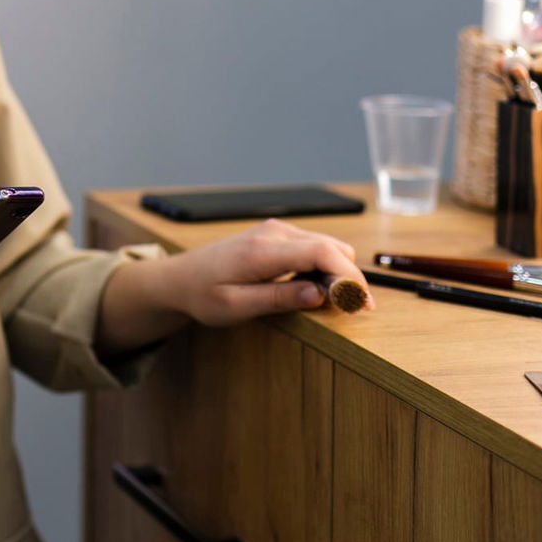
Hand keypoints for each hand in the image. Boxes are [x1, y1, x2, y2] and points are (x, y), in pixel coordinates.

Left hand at [167, 219, 369, 324]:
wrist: (181, 278)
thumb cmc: (203, 294)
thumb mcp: (237, 306)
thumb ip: (279, 298)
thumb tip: (320, 295)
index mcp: (263, 250)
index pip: (322, 253)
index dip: (349, 277)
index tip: (361, 303)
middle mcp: (273, 233)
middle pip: (333, 247)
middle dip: (349, 278)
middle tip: (353, 310)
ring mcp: (276, 230)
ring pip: (328, 246)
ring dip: (338, 272)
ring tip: (334, 302)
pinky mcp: (277, 235)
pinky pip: (314, 247)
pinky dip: (325, 266)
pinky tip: (317, 288)